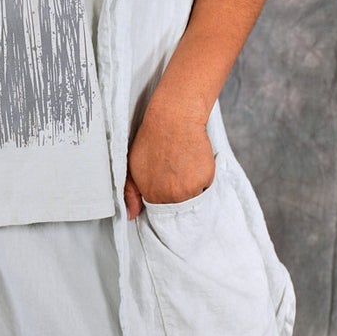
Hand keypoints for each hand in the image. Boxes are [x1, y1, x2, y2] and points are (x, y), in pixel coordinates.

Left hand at [124, 95, 215, 220]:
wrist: (173, 120)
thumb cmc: (152, 139)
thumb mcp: (132, 166)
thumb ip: (130, 193)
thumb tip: (131, 215)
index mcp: (153, 195)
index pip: (160, 212)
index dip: (163, 201)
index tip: (166, 190)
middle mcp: (171, 196)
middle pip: (178, 207)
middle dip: (178, 196)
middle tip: (176, 175)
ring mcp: (190, 189)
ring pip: (193, 198)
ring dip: (191, 188)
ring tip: (184, 166)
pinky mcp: (205, 179)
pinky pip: (206, 187)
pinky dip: (202, 178)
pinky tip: (193, 161)